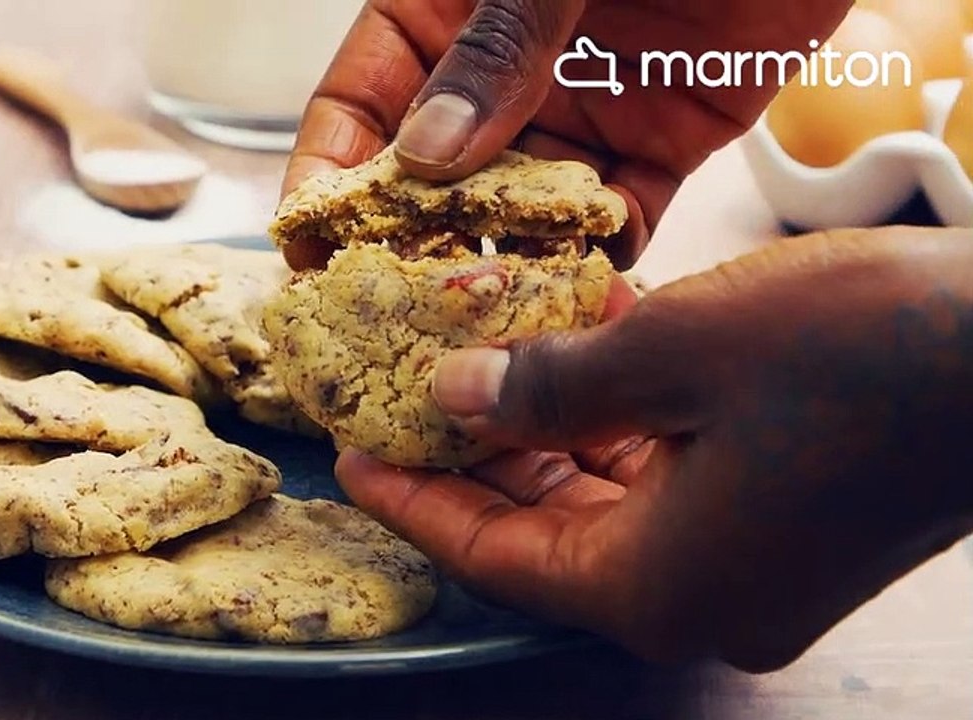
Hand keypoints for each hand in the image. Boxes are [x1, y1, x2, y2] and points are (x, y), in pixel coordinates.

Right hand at [282, 0, 853, 270]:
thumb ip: (497, 48)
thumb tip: (426, 158)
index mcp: (442, 14)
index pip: (357, 106)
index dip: (326, 177)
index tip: (311, 251)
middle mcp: (500, 77)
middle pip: (431, 181)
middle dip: (411, 249)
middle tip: (395, 321)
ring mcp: (576, 115)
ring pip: (518, 214)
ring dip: (504, 268)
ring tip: (487, 329)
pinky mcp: (659, 144)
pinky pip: (615, 220)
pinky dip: (598, 261)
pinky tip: (582, 294)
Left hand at [336, 227, 972, 671]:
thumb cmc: (866, 355)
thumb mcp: (675, 353)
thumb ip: (548, 385)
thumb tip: (459, 395)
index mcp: (657, 587)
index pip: (493, 560)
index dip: (415, 503)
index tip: (354, 456)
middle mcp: (699, 600)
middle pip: (544, 541)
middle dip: (474, 469)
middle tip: (407, 407)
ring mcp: (748, 571)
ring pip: (604, 513)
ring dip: (543, 444)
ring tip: (481, 376)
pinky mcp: (784, 530)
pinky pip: (665, 493)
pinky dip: (615, 437)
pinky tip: (582, 371)